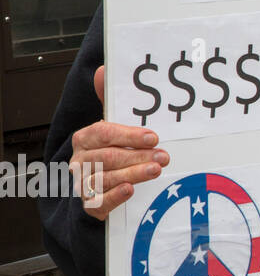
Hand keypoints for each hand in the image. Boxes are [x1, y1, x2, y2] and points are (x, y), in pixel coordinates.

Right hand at [71, 66, 168, 220]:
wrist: (100, 188)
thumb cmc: (111, 152)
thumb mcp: (114, 127)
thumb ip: (111, 101)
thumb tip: (102, 70)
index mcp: (85, 138)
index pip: (103, 133)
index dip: (128, 135)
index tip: (153, 137)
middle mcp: (80, 161)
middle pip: (107, 156)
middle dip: (137, 155)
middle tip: (163, 155)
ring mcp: (82, 184)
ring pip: (105, 178)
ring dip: (132, 173)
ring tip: (155, 169)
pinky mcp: (89, 205)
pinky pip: (99, 201)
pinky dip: (115, 195)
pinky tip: (130, 189)